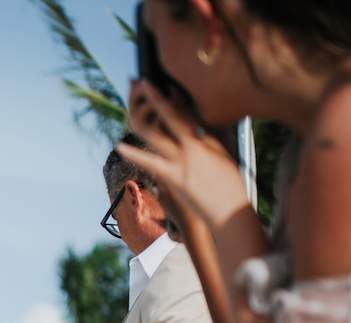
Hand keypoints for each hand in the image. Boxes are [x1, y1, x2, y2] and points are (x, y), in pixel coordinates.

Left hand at [121, 79, 249, 232]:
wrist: (230, 211)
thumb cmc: (230, 185)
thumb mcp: (223, 156)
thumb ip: (208, 140)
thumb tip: (196, 127)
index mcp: (206, 139)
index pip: (189, 113)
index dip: (176, 97)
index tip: (166, 84)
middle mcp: (192, 146)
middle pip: (170, 116)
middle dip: (155, 97)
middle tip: (142, 82)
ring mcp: (180, 161)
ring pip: (156, 135)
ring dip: (140, 119)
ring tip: (127, 108)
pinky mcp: (172, 178)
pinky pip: (150, 162)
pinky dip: (134, 154)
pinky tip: (120, 147)